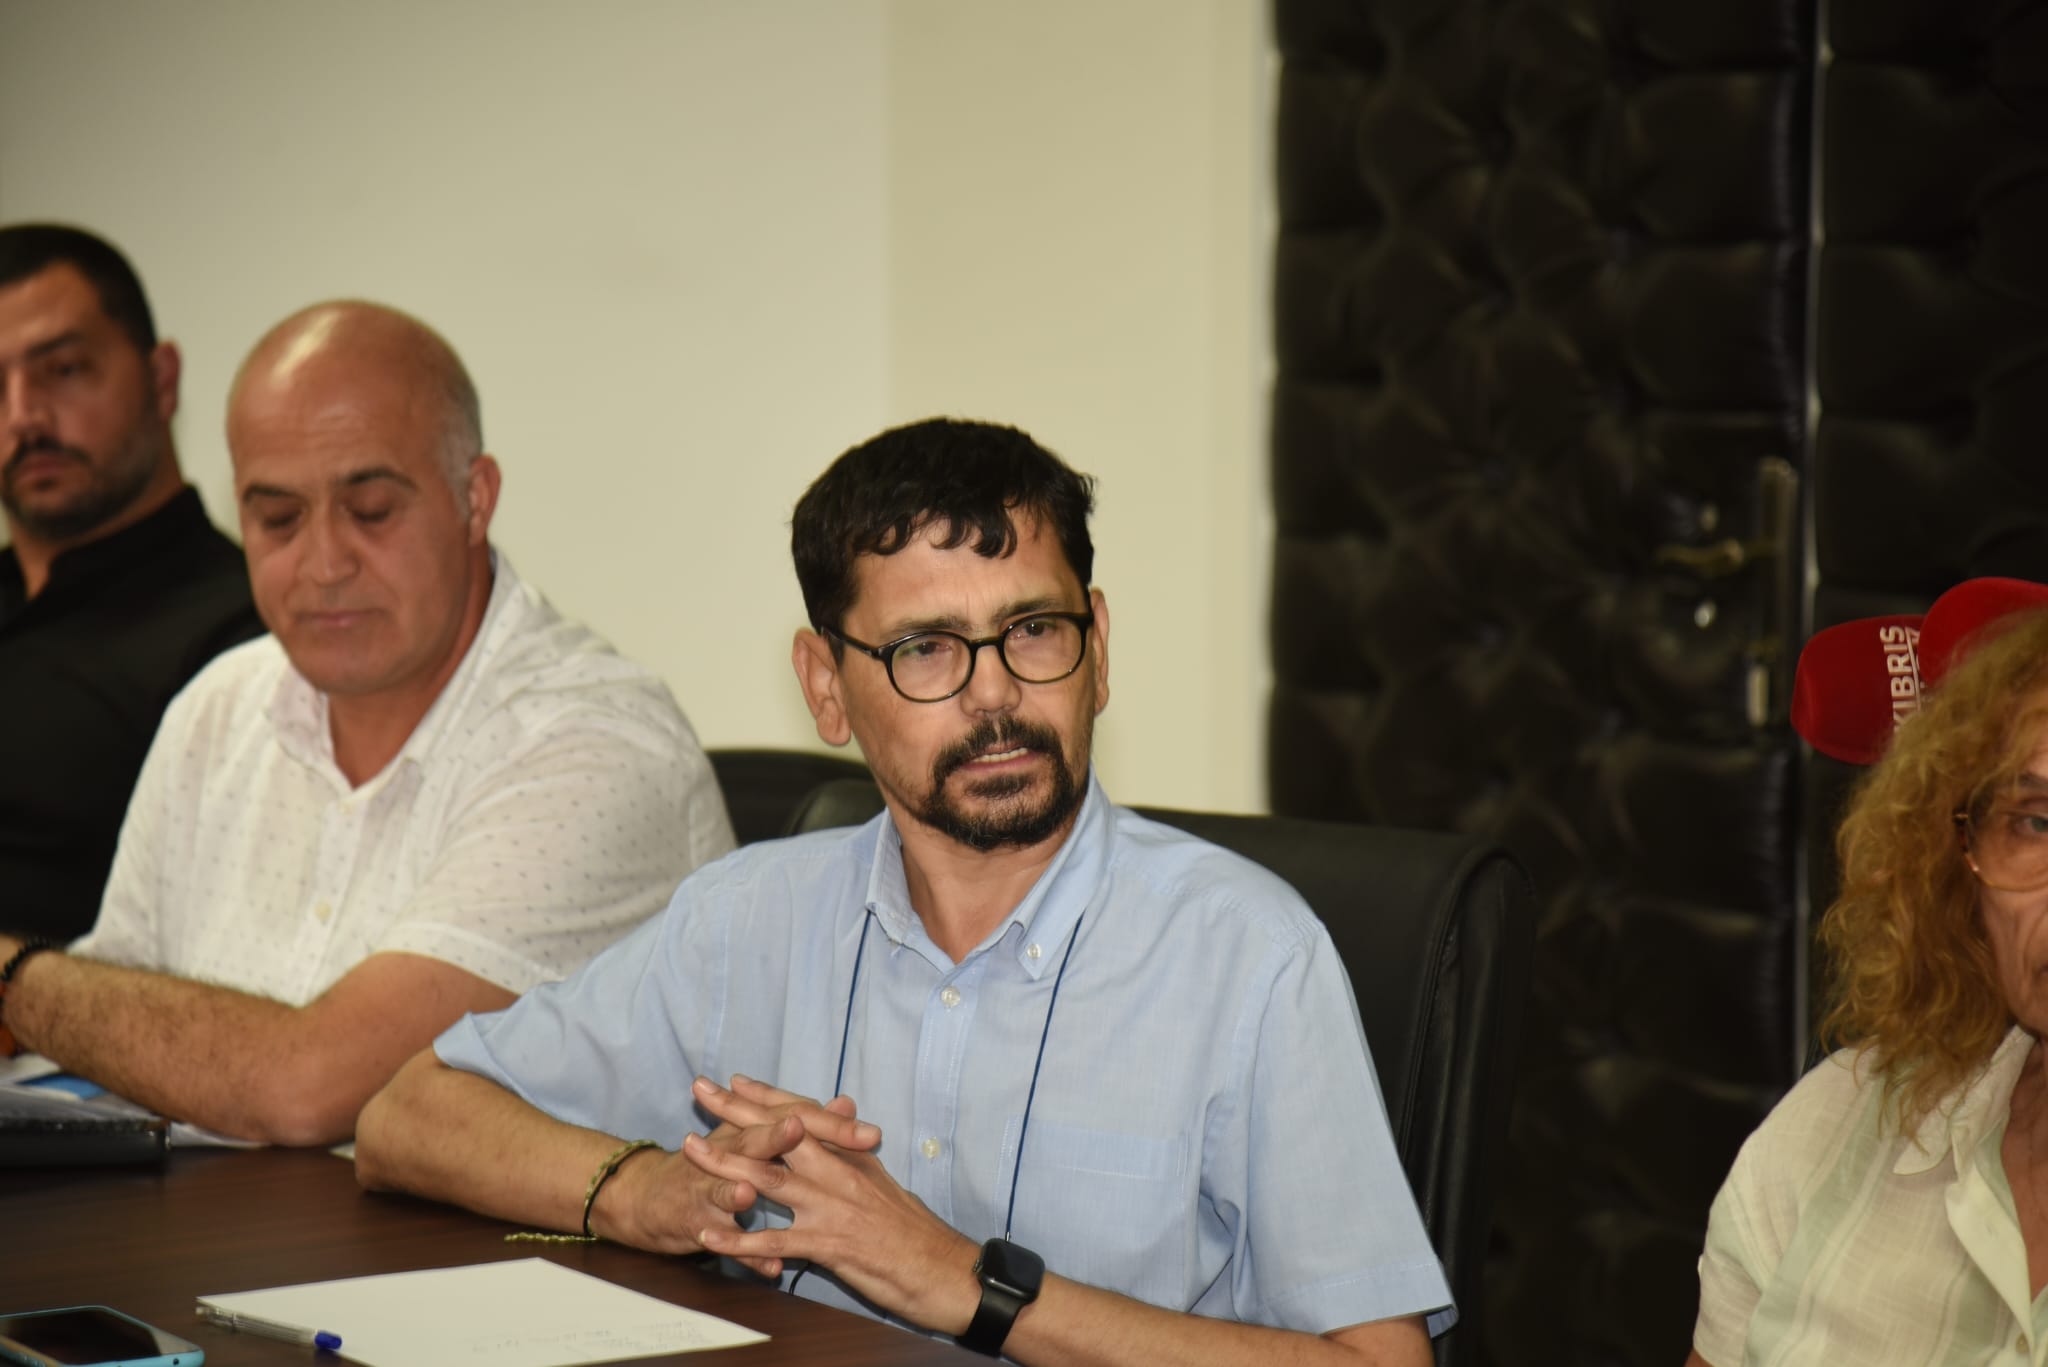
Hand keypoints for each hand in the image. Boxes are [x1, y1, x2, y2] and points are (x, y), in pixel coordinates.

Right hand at [592, 1078, 882, 1273]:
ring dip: (742, 1190)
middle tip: (809, 1135)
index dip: (831, 1126)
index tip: (872, 1134)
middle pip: (758, 1142)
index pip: (794, 1119)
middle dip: (785, 1140)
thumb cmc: (715, 1163)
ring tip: (755, 1193)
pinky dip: (746, 1253)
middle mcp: (730, 1152)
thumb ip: (806, 1124)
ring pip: (727, 1188)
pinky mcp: (696, 1222)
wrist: (653, 1196)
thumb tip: (846, 1105)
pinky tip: (770, 1267)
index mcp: (752, 1131)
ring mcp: (709, 1188)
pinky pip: (725, 1240)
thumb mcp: (757, 1138)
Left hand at [684, 1079, 981, 1331]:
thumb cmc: (915, 1231)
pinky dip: (739, 1241)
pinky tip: (710, 1239)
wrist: (943, 1270)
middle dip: (737, 1112)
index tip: (735, 1081)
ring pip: (769, 1179)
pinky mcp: (828, 1245)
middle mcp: (840, 1172)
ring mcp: (832, 1207)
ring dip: (725, 1163)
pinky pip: (774, 1241)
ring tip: (690, 1150)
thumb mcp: (883, 1181)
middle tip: (701, 1092)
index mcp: (853, 1155)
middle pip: (780, 1133)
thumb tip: (843, 1115)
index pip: (804, 1116)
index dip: (768, 1097)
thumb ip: (854, 1152)